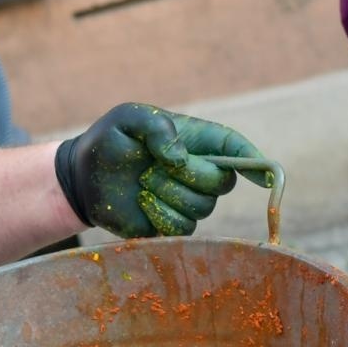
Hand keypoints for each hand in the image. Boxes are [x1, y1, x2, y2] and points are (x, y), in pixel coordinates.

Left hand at [55, 103, 267, 236]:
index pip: (236, 149)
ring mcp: (188, 200)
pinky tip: (142, 202)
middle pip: (224, 183)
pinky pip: (182, 228)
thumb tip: (181, 158)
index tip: (264, 174)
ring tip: (143, 182)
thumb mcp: (128, 118)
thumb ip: (157, 128)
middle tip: (154, 167)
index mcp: (198, 141)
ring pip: (203, 207)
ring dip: (169, 194)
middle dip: (192, 176)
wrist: (82, 177)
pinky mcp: (171, 225)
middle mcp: (200, 171)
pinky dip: (160, 215)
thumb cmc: (109, 141)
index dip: (254, 161)